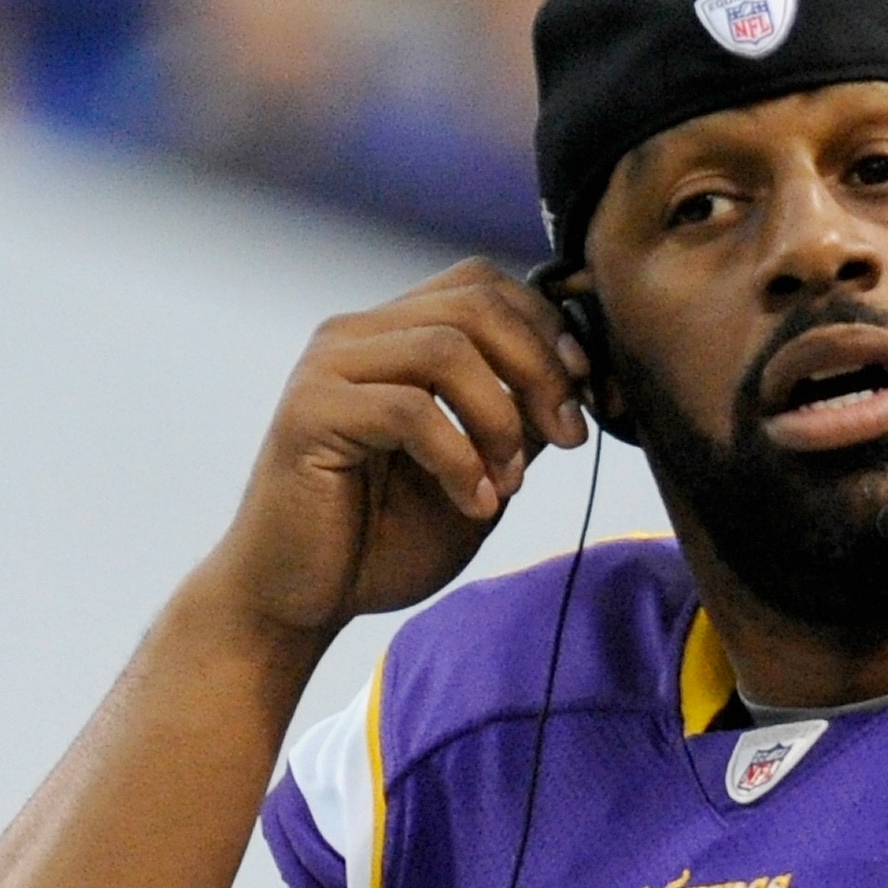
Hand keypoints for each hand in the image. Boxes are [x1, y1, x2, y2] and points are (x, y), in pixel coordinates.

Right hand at [199, 258, 592, 645]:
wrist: (297, 601)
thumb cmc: (379, 543)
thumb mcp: (475, 475)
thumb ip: (514, 424)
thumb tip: (576, 380)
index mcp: (393, 338)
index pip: (481, 286)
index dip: (548, 328)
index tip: (590, 391)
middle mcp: (357, 336)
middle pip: (473, 303)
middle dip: (541, 368)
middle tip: (569, 435)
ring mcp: (329, 368)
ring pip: (447, 347)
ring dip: (501, 417)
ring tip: (510, 483)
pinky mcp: (310, 414)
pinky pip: (410, 410)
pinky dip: (460, 459)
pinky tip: (473, 504)